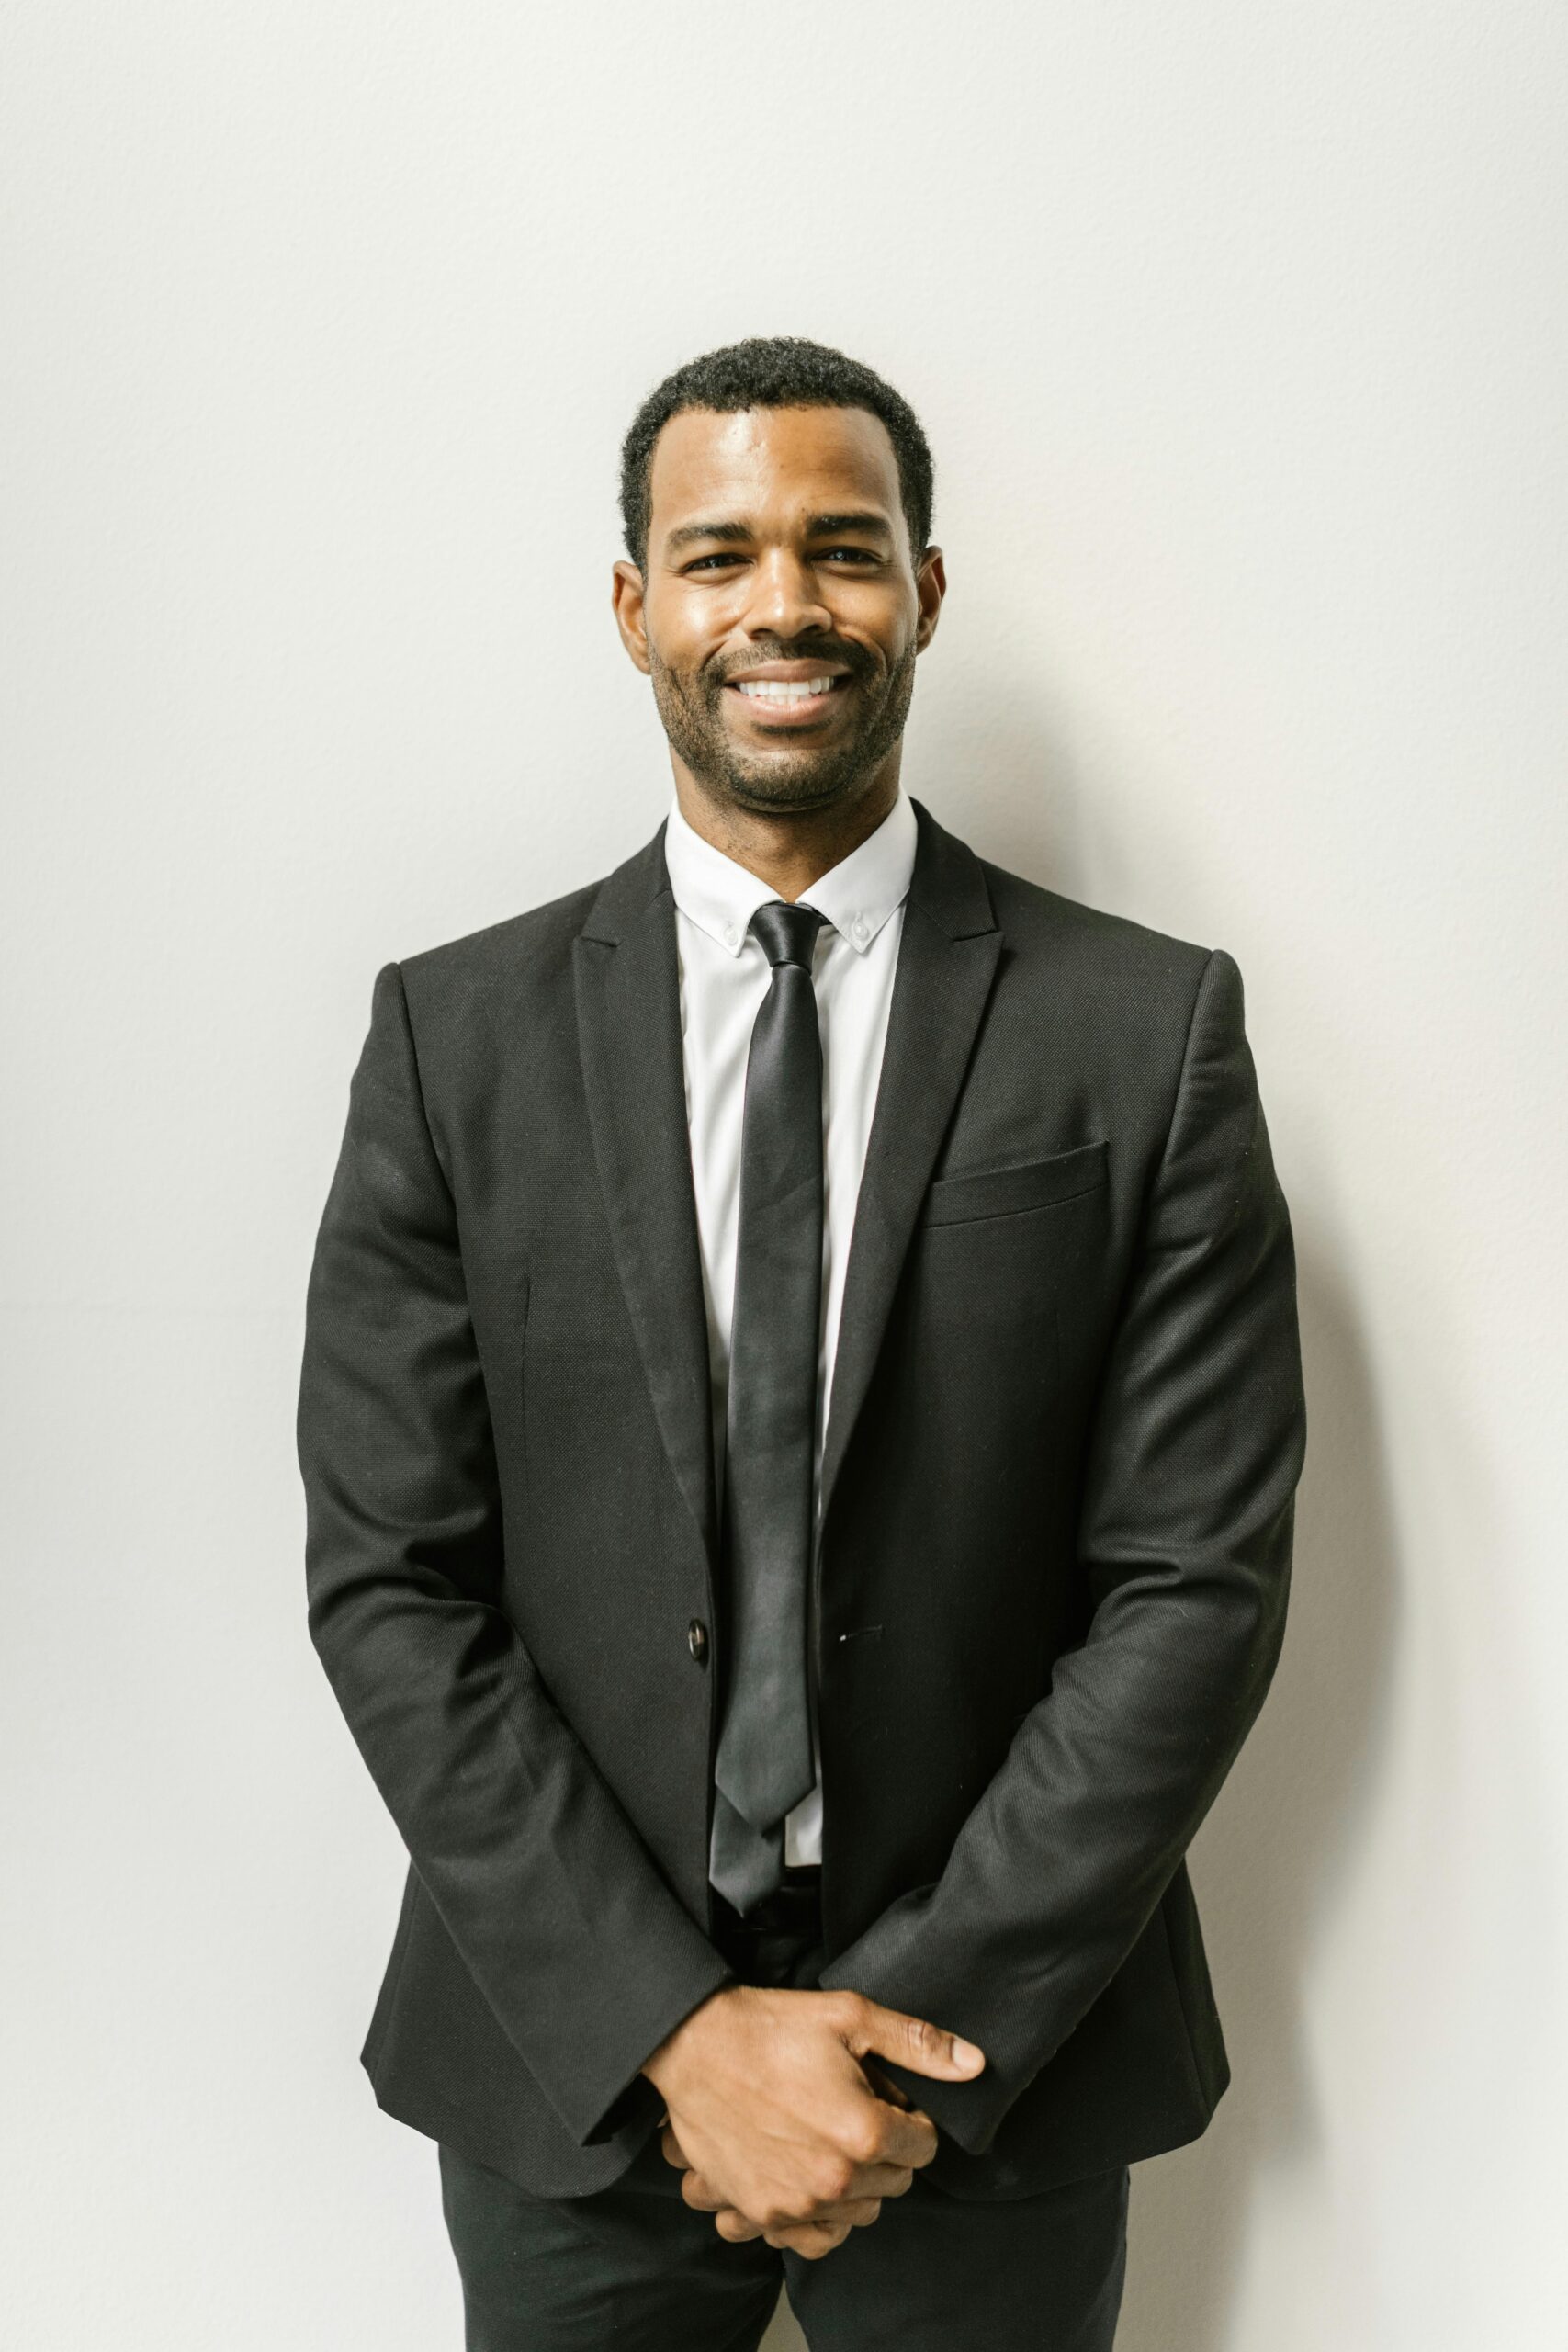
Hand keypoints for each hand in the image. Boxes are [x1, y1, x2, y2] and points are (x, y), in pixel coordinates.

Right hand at [640, 1985, 984, 2258]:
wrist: (694, 2045)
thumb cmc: (771, 2027)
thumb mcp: (850, 2016)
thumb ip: (918, 2044)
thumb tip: (974, 2064)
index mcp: (863, 2131)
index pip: (924, 2147)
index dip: (912, 2119)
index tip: (890, 2100)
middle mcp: (834, 2178)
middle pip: (895, 2182)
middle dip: (887, 2150)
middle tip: (856, 2111)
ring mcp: (796, 2203)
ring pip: (861, 2212)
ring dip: (858, 2182)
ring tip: (831, 2139)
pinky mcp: (762, 2213)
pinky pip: (815, 2240)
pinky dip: (822, 2217)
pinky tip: (812, 2179)